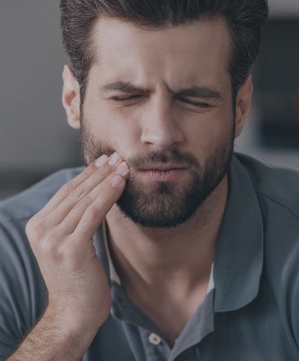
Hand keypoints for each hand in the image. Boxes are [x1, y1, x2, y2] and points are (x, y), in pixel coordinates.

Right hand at [25, 153, 128, 349]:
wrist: (74, 313)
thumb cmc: (78, 278)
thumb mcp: (69, 243)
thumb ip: (73, 219)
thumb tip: (94, 191)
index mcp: (38, 226)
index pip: (66, 192)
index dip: (87, 174)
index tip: (104, 160)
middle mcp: (41, 230)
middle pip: (75, 192)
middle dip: (99, 172)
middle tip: (117, 157)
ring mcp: (54, 239)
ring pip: (85, 200)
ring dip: (107, 180)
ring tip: (123, 166)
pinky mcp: (71, 248)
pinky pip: (93, 213)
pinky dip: (108, 195)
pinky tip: (120, 183)